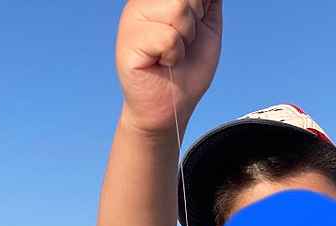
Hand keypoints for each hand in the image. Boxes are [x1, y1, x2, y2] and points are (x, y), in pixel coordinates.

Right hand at [115, 0, 222, 134]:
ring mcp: (132, 20)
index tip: (191, 28)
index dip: (199, 9)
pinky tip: (162, 63)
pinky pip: (168, 37)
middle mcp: (141, 4)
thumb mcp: (206, 27)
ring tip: (172, 53)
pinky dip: (174, 55)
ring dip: (184, 39)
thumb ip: (207, 2)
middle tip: (181, 43)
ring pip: (178, 9)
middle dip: (194, 22)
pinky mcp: (128, 42)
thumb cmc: (187, 68)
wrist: (172, 105)